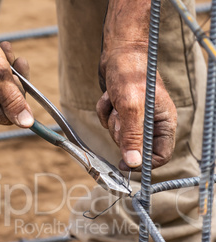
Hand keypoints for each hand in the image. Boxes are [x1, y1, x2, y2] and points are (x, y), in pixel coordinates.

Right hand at [0, 13, 33, 127]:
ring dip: (3, 72)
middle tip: (16, 60)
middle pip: (3, 103)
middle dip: (12, 81)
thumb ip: (14, 100)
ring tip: (4, 51)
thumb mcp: (0, 74)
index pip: (11, 116)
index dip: (19, 97)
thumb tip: (27, 123)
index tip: (19, 76)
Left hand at [97, 46, 176, 169]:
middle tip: (120, 116)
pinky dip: (105, 111)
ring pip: (119, 135)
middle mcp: (151, 122)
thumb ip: (133, 137)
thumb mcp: (132, 108)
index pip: (161, 155)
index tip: (127, 165)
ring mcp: (135, 117)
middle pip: (134, 147)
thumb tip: (133, 164)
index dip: (145, 163)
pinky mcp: (121, 111)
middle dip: (122, 133)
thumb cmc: (131, 73)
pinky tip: (109, 97)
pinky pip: (108, 123)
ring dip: (112, 119)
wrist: (118, 50)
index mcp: (164, 123)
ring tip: (116, 101)